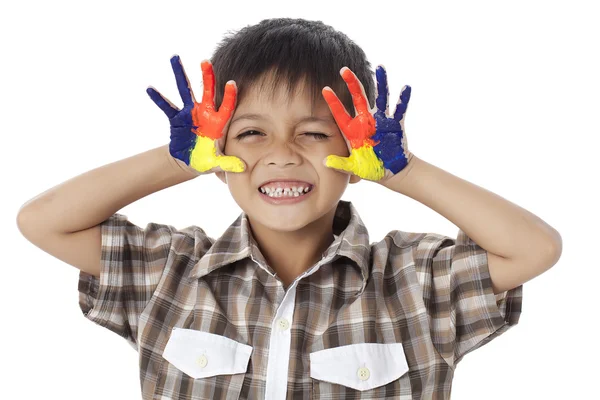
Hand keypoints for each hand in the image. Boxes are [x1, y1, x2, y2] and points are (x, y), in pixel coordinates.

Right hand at [146, 55, 245, 174]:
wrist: (190, 163)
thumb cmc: (207, 161)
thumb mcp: (217, 164)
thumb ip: (229, 164)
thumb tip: (242, 167)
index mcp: (217, 123)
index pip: (226, 107)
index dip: (229, 96)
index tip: (232, 83)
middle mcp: (204, 114)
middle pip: (207, 92)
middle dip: (206, 76)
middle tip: (205, 61)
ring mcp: (190, 114)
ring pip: (185, 91)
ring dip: (180, 74)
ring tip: (174, 57)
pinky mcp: (176, 119)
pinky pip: (166, 107)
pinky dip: (158, 98)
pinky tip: (150, 88)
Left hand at [321, 65, 412, 182]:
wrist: (390, 171)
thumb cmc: (370, 170)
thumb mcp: (354, 168)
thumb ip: (340, 165)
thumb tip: (324, 163)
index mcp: (353, 131)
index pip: (340, 113)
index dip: (333, 102)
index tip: (325, 89)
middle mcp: (366, 122)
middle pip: (358, 98)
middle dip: (352, 84)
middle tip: (344, 69)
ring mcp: (381, 121)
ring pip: (381, 97)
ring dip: (381, 83)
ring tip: (381, 67)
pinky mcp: (395, 124)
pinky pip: (400, 109)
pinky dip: (403, 99)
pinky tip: (405, 87)